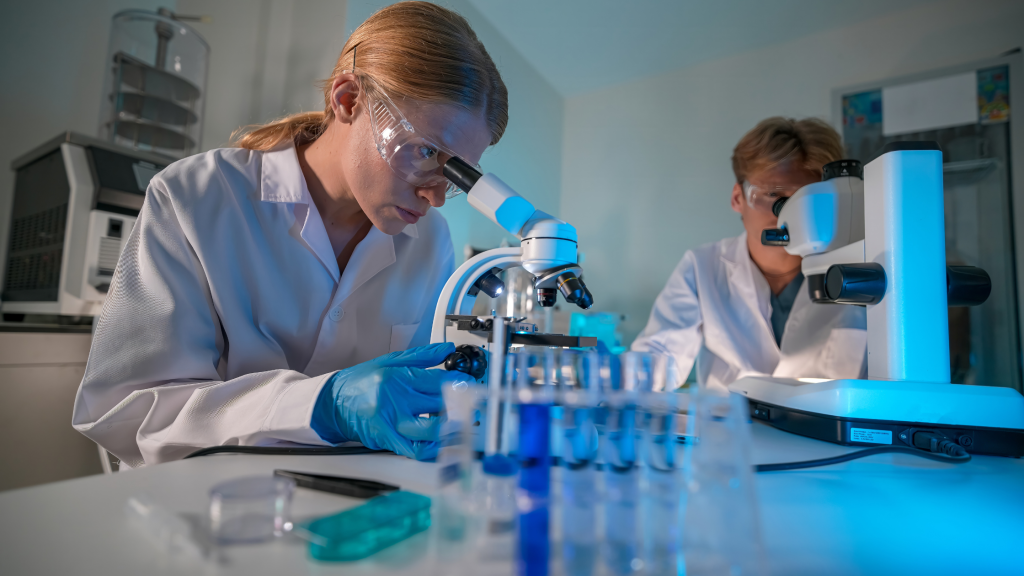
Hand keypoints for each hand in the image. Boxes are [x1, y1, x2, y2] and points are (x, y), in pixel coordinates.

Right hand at [312, 343, 463, 460]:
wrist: (332, 402)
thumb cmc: (361, 382)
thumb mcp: (390, 361)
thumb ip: (422, 356)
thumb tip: (448, 349)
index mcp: (399, 377)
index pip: (438, 381)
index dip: (460, 385)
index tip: (472, 387)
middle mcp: (396, 399)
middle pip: (437, 405)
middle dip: (461, 407)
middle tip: (475, 409)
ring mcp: (390, 421)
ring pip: (428, 430)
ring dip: (450, 430)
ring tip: (464, 427)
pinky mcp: (385, 438)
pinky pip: (413, 449)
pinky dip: (430, 449)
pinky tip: (442, 444)